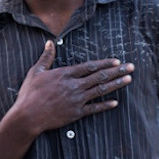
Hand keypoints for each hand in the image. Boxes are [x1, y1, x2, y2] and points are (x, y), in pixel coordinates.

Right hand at [12, 40, 133, 135]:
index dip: (105, 63)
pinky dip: (105, 105)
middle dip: (117, 71)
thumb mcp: (36, 71)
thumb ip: (46, 57)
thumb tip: (49, 42)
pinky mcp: (76, 113)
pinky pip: (94, 108)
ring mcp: (76, 100)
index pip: (90, 66)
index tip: (117, 61)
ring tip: (129, 79)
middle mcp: (74, 85)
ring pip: (100, 90)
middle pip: (100, 76)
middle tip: (131, 67)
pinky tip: (116, 102)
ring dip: (116, 84)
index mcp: (65, 74)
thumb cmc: (29, 94)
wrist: (27, 116)